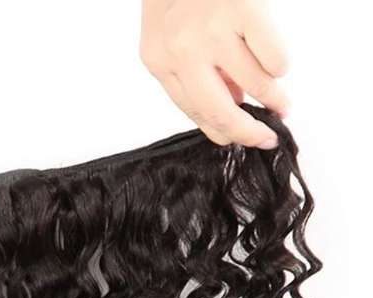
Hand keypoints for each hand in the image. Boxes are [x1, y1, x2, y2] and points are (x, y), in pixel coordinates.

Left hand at [139, 0, 288, 147]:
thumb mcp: (173, 38)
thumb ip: (194, 73)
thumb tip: (230, 104)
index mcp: (159, 61)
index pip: (191, 110)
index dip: (220, 131)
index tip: (241, 140)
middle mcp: (181, 50)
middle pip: (217, 109)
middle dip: (246, 131)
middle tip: (265, 137)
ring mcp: (212, 31)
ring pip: (253, 84)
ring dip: (274, 99)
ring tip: (282, 104)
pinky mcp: (244, 10)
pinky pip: (274, 57)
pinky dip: (280, 65)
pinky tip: (276, 62)